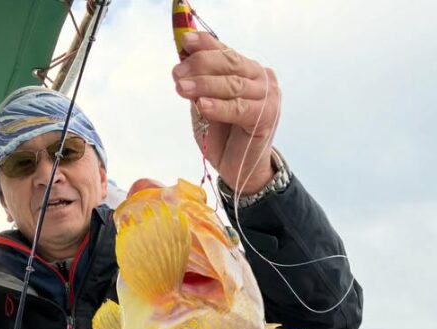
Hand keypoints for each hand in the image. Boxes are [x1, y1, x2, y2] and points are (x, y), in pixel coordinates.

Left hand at [172, 32, 280, 193]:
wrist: (241, 170)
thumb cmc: (223, 137)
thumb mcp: (205, 105)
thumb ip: (198, 84)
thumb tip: (181, 60)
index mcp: (247, 70)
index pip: (226, 51)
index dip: (205, 45)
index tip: (184, 42)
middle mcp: (261, 78)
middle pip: (230, 63)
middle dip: (200, 65)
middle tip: (177, 73)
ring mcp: (267, 97)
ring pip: (233, 85)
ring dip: (205, 85)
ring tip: (182, 88)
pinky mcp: (267, 117)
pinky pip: (239, 108)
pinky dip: (219, 106)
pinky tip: (202, 105)